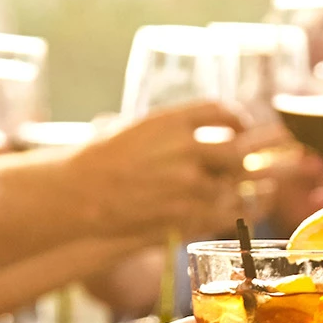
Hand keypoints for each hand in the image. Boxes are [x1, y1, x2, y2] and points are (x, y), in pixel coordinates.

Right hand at [71, 101, 247, 237]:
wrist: (80, 192)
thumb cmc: (101, 158)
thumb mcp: (137, 127)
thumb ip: (173, 126)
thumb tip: (201, 126)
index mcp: (171, 120)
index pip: (221, 111)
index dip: (238, 118)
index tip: (240, 126)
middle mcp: (184, 147)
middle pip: (235, 149)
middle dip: (242, 156)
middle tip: (240, 160)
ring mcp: (186, 182)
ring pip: (232, 183)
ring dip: (237, 185)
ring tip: (238, 186)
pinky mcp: (185, 212)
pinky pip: (222, 210)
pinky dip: (233, 209)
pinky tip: (236, 206)